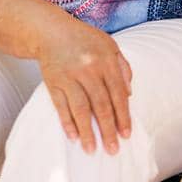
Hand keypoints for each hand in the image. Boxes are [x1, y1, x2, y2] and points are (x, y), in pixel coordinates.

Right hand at [37, 15, 132, 154]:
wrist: (51, 30)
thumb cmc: (85, 40)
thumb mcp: (110, 46)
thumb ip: (122, 67)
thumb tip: (130, 94)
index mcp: (106, 61)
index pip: (118, 94)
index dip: (123, 116)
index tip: (126, 134)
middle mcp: (88, 69)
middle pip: (101, 105)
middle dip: (108, 129)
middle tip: (113, 150)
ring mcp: (69, 76)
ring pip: (80, 108)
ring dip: (87, 131)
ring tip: (92, 150)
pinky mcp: (52, 81)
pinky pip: (60, 105)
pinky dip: (67, 122)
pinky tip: (73, 136)